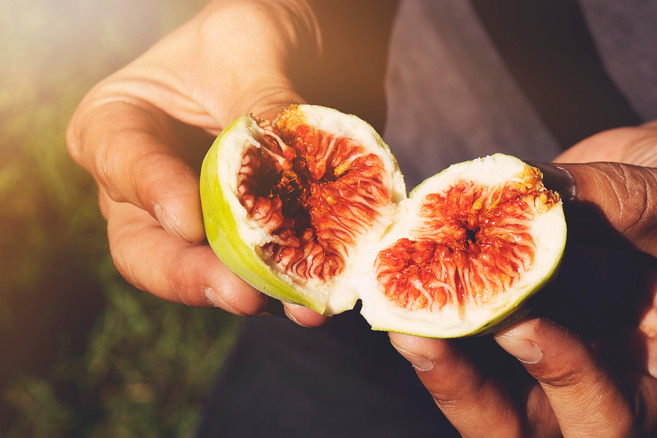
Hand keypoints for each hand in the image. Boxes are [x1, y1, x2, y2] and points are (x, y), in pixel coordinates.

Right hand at [66, 0, 326, 324]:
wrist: (315, 47)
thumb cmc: (260, 31)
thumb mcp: (251, 46)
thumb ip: (259, 106)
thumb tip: (282, 173)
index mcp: (120, 125)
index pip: (120, 164)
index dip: (151, 194)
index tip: (191, 218)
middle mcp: (149, 185)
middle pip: (147, 248)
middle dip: (192, 275)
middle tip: (239, 294)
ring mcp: (201, 220)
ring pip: (207, 274)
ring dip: (252, 293)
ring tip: (296, 304)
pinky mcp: (254, 236)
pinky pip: (263, 272)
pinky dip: (292, 284)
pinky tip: (322, 294)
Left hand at [389, 115, 656, 435]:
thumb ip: (628, 202)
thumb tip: (529, 197)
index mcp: (655, 380)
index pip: (609, 415)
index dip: (564, 379)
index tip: (524, 324)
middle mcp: (591, 380)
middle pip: (520, 426)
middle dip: (465, 391)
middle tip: (419, 337)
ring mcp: (540, 351)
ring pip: (475, 386)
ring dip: (432, 354)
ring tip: (394, 304)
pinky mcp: (504, 313)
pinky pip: (459, 327)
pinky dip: (429, 301)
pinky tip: (402, 266)